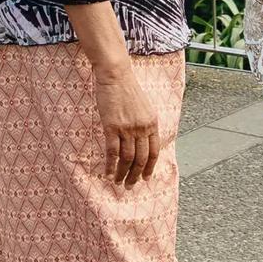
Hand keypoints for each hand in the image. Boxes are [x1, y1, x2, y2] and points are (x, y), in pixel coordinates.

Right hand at [94, 62, 159, 185]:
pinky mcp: (112, 127)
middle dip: (136, 175)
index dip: (150, 167)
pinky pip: (112, 152)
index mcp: (152, 123)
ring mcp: (127, 128)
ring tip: (119, 183)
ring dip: (123, 174)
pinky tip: (108, 173)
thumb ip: (145, 123)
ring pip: (127, 159)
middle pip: (141, 159)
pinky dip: (111, 165)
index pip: (154, 152)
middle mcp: (142, 128)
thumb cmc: (128, 88)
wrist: (116, 75)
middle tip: (130, 186)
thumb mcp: (144, 106)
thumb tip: (142, 140)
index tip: (146, 178)